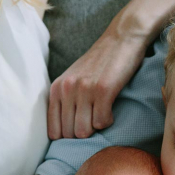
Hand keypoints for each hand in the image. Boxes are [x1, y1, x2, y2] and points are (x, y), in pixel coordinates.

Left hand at [47, 10, 148, 138]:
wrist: (121, 38)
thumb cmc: (99, 62)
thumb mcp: (73, 79)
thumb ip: (65, 100)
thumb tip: (65, 133)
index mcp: (57, 89)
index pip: (54, 131)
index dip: (68, 136)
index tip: (80, 128)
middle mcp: (67, 89)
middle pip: (70, 134)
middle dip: (84, 133)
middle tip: (94, 121)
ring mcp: (84, 90)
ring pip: (84, 131)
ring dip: (95, 128)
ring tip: (101, 114)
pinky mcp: (103, 90)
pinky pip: (102, 122)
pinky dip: (108, 121)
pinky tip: (111, 110)